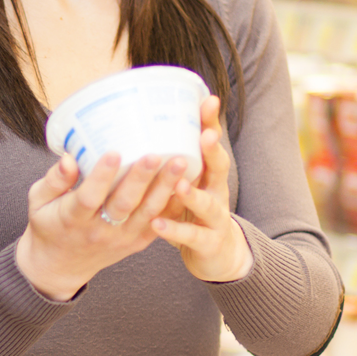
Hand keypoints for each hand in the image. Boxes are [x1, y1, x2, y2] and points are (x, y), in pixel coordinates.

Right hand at [15, 148, 183, 300]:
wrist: (60, 266)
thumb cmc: (49, 225)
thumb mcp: (39, 202)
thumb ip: (53, 180)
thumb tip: (69, 158)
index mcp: (73, 219)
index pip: (89, 197)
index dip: (101, 176)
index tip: (113, 153)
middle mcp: (100, 231)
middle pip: (124, 204)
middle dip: (141, 179)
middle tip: (156, 154)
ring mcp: (122, 239)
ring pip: (147, 213)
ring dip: (165, 188)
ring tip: (180, 163)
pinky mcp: (137, 242)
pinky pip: (159, 223)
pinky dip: (173, 203)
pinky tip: (188, 182)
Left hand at [150, 95, 252, 281]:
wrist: (218, 255)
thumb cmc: (191, 212)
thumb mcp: (183, 185)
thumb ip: (167, 163)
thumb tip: (137, 130)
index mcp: (208, 174)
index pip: (211, 144)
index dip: (210, 123)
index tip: (208, 99)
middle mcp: (216, 192)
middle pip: (219, 168)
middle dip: (213, 151)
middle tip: (205, 135)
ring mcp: (215, 219)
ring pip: (208, 204)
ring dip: (193, 193)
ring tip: (178, 184)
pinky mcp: (207, 243)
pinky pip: (191, 236)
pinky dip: (175, 229)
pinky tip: (157, 223)